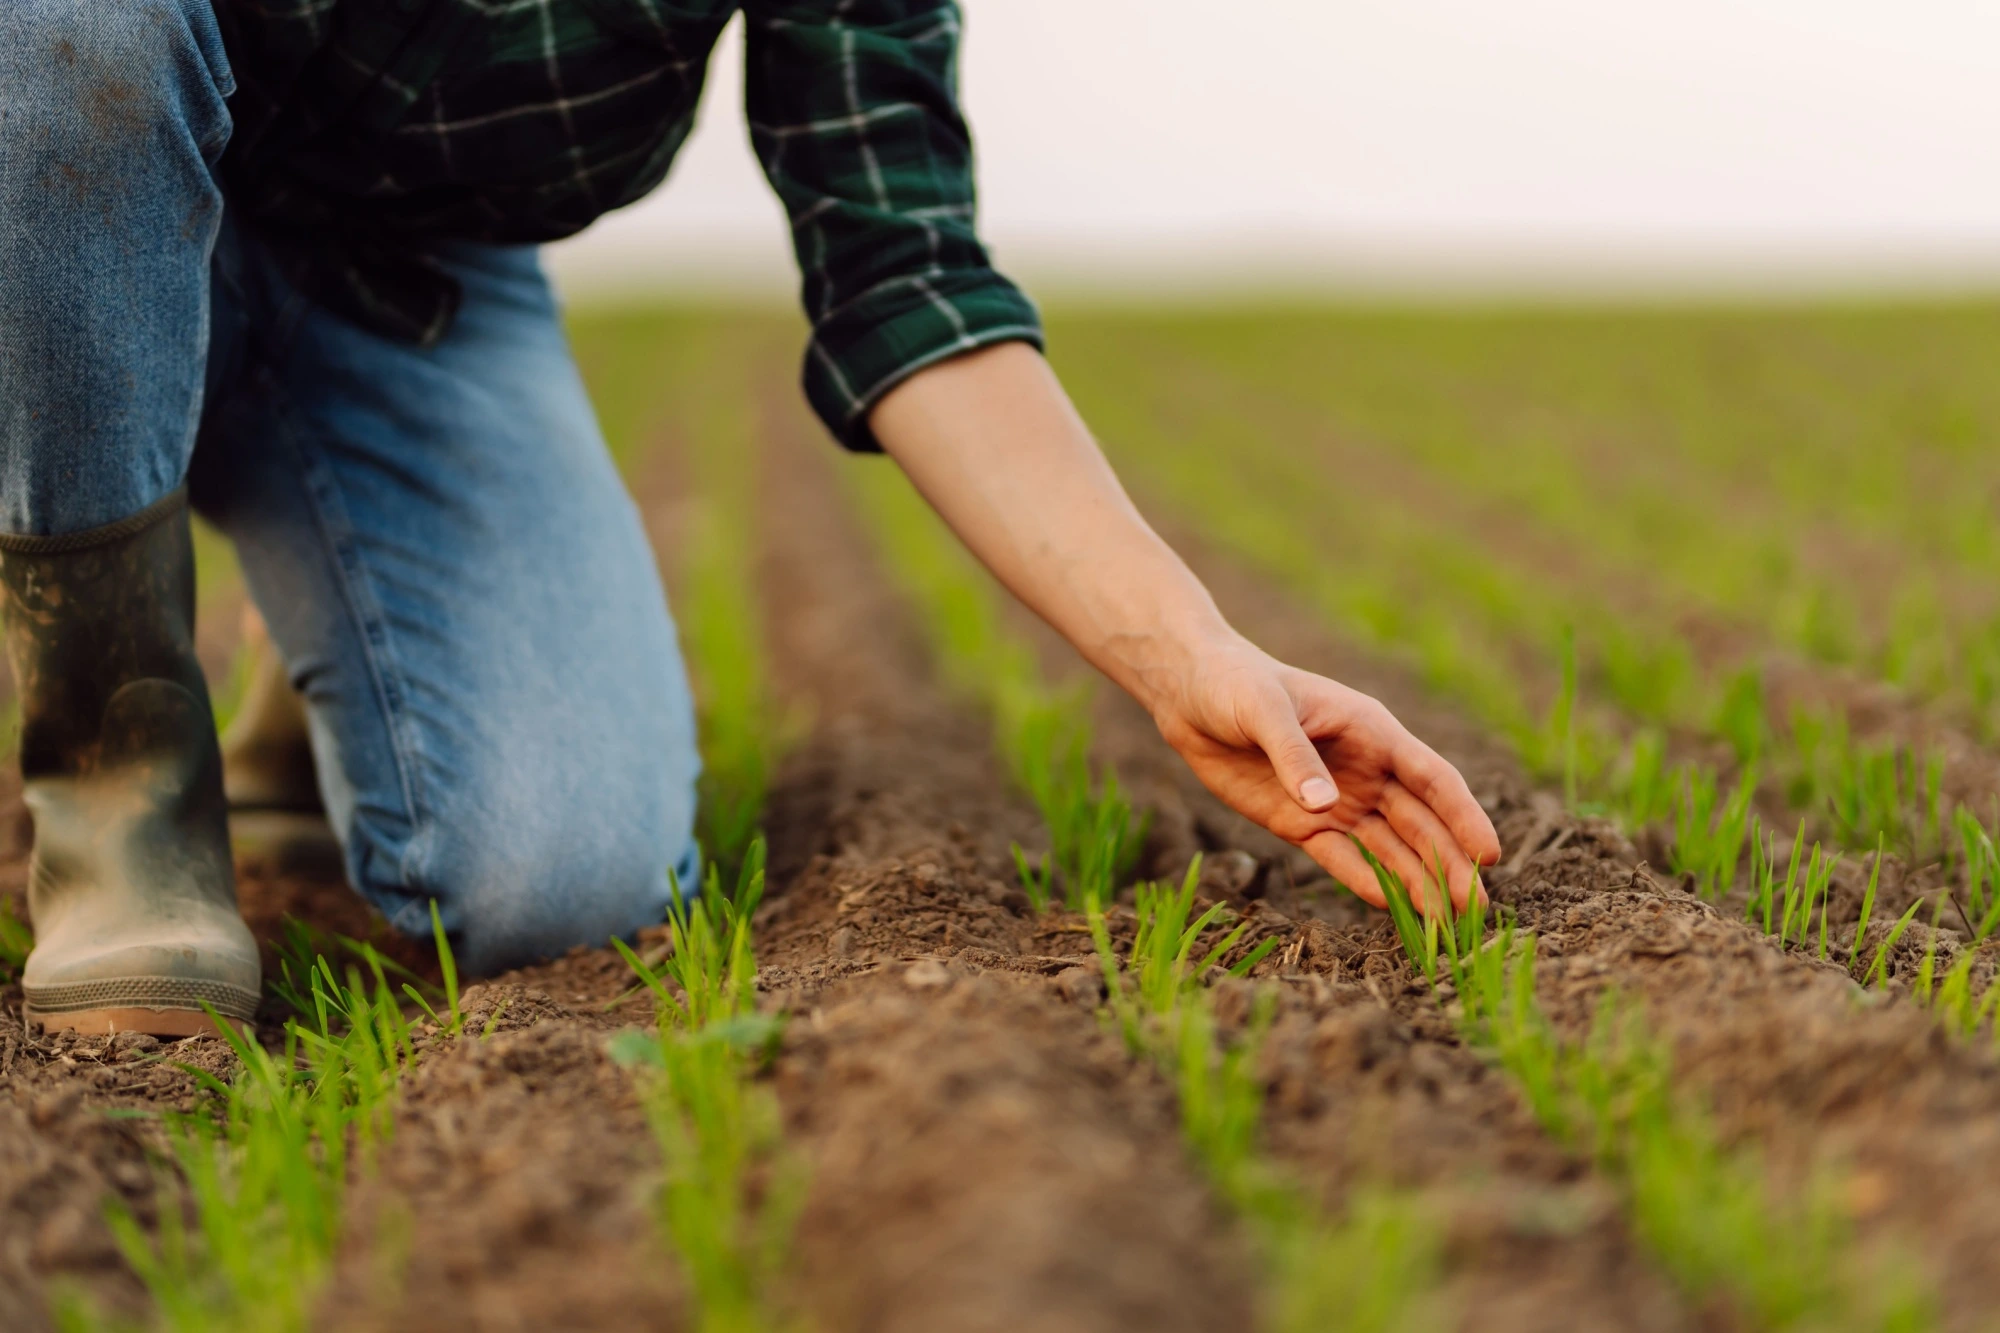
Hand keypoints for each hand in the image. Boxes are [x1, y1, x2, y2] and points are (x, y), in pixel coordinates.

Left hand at [1150, 636, 1501, 912]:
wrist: (1192, 695)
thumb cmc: (1235, 685)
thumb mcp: (1263, 710)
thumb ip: (1294, 755)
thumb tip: (1323, 804)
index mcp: (1372, 732)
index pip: (1432, 779)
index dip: (1463, 816)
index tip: (1489, 855)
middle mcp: (1366, 770)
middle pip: (1420, 823)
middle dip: (1450, 864)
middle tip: (1478, 910)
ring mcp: (1337, 800)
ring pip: (1389, 848)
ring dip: (1418, 882)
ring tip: (1447, 923)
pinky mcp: (1303, 824)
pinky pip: (1342, 858)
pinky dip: (1366, 881)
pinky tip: (1391, 908)